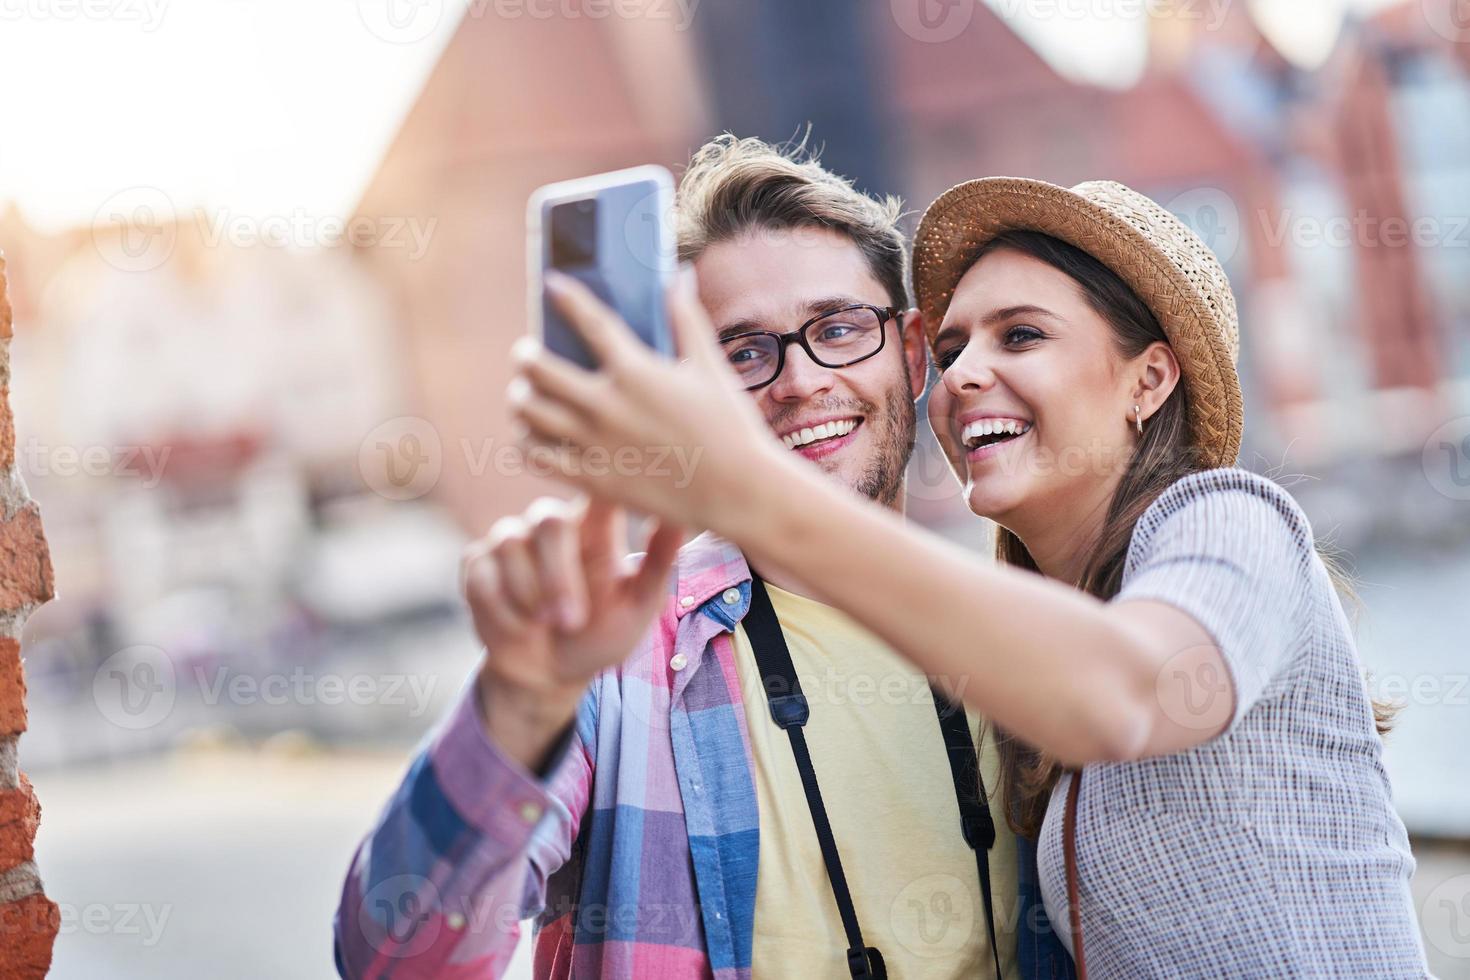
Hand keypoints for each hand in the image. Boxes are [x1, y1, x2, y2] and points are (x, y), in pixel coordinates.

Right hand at [462, 495, 682, 769]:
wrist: (551, 674)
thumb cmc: (602, 633)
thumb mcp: (639, 605)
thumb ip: (659, 561)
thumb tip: (684, 519)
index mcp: (593, 526)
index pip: (594, 486)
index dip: (595, 474)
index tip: (605, 480)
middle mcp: (549, 525)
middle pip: (548, 521)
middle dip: (557, 577)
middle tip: (571, 622)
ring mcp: (510, 541)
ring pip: (510, 547)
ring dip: (530, 599)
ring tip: (547, 626)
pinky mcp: (477, 564)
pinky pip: (482, 578)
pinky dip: (503, 613)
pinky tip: (520, 627)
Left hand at [508, 267, 792, 532]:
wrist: (737, 491)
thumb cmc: (730, 427)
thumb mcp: (710, 367)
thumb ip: (687, 318)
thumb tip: (679, 274)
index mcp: (636, 371)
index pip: (589, 321)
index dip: (566, 297)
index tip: (551, 284)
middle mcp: (606, 404)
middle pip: (538, 369)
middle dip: (525, 356)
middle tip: (528, 354)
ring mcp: (594, 443)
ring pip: (529, 412)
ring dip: (520, 397)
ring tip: (525, 394)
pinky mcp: (591, 478)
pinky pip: (537, 456)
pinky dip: (527, 441)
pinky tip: (534, 435)